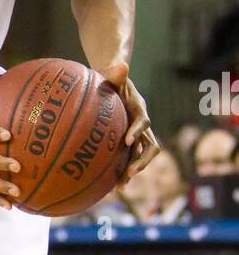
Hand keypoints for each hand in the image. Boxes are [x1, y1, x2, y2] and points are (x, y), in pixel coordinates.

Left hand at [101, 61, 159, 185]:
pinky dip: (120, 173)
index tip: (128, 141)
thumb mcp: (111, 73)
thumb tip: (121, 66)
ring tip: (119, 188)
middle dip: (142, 161)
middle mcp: (141, 124)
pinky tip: (105, 187)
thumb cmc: (110, 77)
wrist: (113, 83)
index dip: (137, 131)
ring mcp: (136, 135)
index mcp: (139, 108)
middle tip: (130, 173)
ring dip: (132, 172)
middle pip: (150, 146)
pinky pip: (127, 160)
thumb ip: (116, 71)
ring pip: (140, 157)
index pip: (143, 121)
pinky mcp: (128, 144)